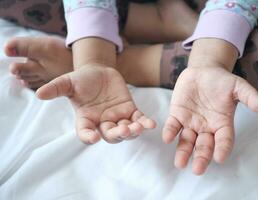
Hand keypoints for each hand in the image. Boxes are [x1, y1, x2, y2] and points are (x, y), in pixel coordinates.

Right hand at [36, 65, 155, 143]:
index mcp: (86, 119)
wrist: (99, 71)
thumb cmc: (82, 79)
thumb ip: (56, 88)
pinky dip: (144, 123)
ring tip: (137, 127)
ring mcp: (117, 117)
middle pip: (110, 136)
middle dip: (117, 135)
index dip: (88, 137)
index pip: (85, 133)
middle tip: (122, 131)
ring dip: (132, 131)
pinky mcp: (129, 110)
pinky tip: (150, 124)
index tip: (92, 138)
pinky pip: (138, 119)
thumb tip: (38, 94)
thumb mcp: (68, 82)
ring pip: (126, 131)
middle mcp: (102, 122)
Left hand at [162, 65, 257, 174]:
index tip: (219, 158)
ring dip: (183, 152)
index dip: (222, 149)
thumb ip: (249, 96)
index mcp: (222, 123)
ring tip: (180, 164)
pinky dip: (170, 132)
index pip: (224, 140)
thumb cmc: (222, 81)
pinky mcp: (177, 115)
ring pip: (187, 140)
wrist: (203, 72)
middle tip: (197, 170)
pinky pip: (173, 126)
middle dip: (201, 157)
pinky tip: (168, 138)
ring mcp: (190, 122)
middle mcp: (206, 127)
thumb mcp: (237, 86)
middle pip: (204, 146)